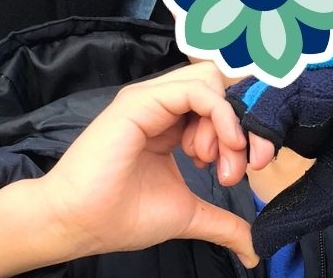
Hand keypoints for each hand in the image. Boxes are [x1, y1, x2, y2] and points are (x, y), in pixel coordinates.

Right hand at [41, 63, 258, 267]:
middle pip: (222, 87)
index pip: (222, 103)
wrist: (78, 222)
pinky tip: (212, 151)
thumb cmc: (121, 215)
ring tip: (212, 164)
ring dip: (227, 123)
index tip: (249, 168)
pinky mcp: (141, 100)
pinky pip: (197, 90)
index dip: (245, 130)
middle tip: (230, 169)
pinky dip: (218, 116)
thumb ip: (221, 223)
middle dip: (241, 125)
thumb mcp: (187, 214)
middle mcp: (162, 103)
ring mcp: (151, 98)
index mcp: (171, 121)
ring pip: (213, 82)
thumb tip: (253, 250)